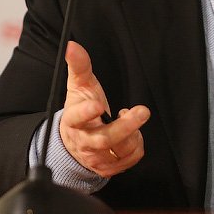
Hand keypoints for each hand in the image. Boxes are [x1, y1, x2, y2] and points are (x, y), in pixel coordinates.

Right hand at [59, 40, 149, 176]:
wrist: (75, 141)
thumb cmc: (80, 108)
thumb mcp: (79, 85)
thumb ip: (79, 65)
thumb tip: (72, 45)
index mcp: (72, 121)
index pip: (76, 118)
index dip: (86, 113)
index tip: (98, 105)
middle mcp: (83, 142)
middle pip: (104, 139)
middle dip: (125, 126)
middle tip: (142, 111)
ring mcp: (96, 158)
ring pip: (120, 150)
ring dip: (133, 133)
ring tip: (133, 116)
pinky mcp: (109, 167)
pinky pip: (130, 158)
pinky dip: (137, 145)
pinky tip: (132, 133)